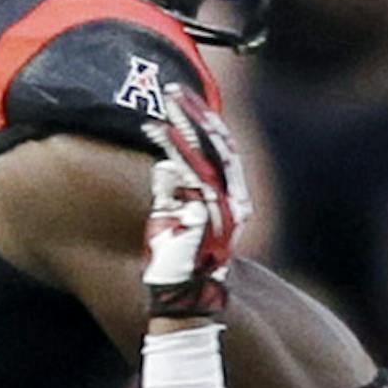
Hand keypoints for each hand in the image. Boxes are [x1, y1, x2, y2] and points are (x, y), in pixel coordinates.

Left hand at [143, 83, 248, 320]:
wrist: (186, 298)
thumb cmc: (181, 266)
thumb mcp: (185, 226)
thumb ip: (178, 198)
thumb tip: (165, 170)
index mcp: (232, 203)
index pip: (224, 153)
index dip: (208, 124)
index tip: (192, 103)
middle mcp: (229, 201)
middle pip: (217, 144)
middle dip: (197, 114)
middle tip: (176, 89)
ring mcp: (215, 206)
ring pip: (203, 151)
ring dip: (185, 121)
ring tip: (167, 99)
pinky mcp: (196, 210)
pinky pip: (185, 170)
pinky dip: (171, 145)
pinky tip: (156, 127)